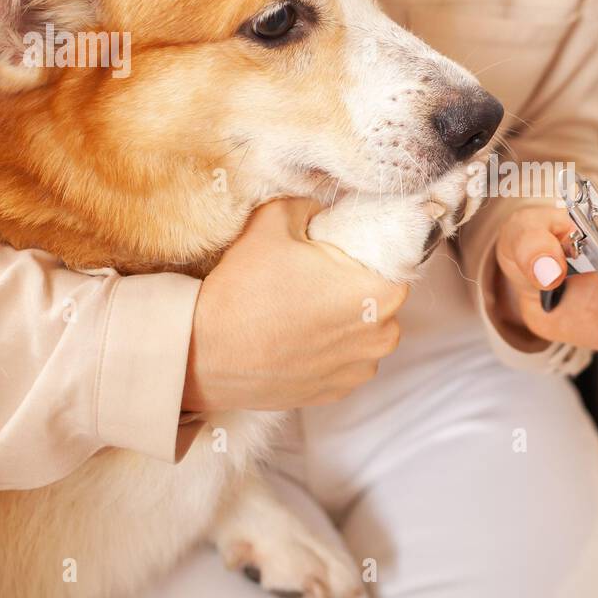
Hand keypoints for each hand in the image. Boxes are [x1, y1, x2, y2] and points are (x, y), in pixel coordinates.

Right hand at [183, 198, 408, 411]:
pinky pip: (345, 361)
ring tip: (301, 311)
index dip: (367, 251)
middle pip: (381, 297)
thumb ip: (311, 204)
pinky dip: (328, 350)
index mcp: (381, 292)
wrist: (203, 353)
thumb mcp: (275, 221)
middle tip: (313, 278)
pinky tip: (296, 338)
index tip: (340, 249)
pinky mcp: (337, 392)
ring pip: (365, 332)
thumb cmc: (243, 289)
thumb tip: (322, 206)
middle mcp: (383, 335)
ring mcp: (360, 369)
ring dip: (344, 320)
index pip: (395, 260)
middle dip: (355, 286)